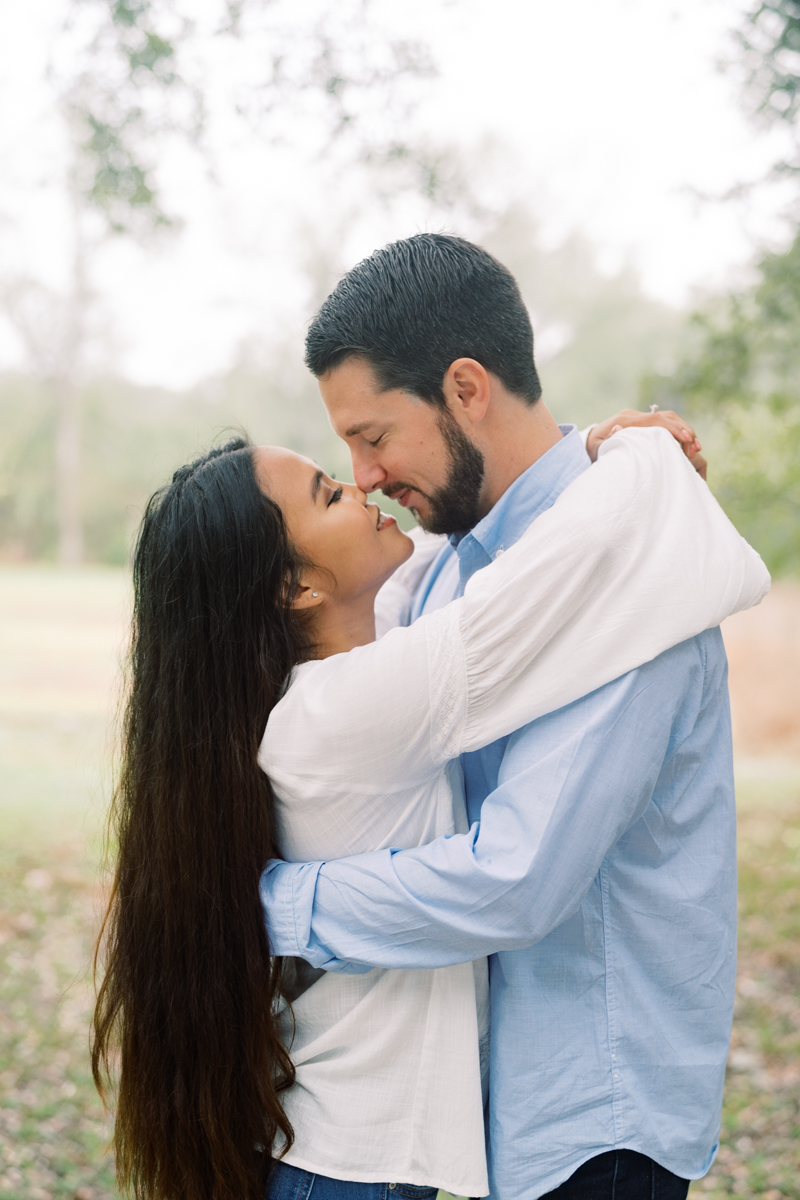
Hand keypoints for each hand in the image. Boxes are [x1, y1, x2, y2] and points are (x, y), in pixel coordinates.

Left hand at [586, 408, 706, 479]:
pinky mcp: (642, 423)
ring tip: (696, 447)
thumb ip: (607, 441)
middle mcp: (634, 415)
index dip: (673, 429)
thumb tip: (618, 430)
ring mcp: (639, 418)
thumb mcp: (597, 448)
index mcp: (625, 420)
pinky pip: (664, 424)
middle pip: (666, 416)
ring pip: (668, 418)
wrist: (586, 443)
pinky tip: (687, 444)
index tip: (687, 440)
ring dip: (684, 430)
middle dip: (684, 429)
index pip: (655, 420)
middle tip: (695, 446)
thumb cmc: (593, 450)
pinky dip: (678, 432)